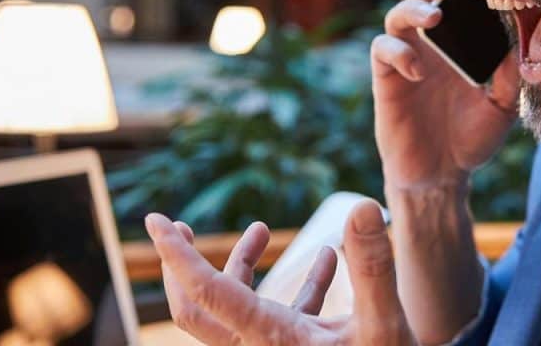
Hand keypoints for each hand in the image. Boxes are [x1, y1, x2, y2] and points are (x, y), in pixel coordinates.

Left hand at [146, 200, 417, 345]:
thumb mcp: (385, 324)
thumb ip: (374, 267)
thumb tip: (362, 207)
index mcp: (270, 339)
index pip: (205, 292)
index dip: (176, 255)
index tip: (155, 221)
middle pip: (196, 309)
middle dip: (183, 266)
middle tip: (180, 227)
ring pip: (235, 309)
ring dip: (242, 267)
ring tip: (262, 229)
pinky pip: (280, 315)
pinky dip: (295, 284)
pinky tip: (329, 256)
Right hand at [371, 0, 520, 187]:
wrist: (442, 176)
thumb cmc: (472, 138)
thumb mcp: (502, 104)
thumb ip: (511, 71)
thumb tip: (525, 33)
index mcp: (460, 44)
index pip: (458, 0)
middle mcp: (431, 44)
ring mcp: (406, 58)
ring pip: (397, 14)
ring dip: (413, 9)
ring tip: (433, 19)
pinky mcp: (387, 78)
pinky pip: (383, 50)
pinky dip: (399, 53)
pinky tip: (418, 71)